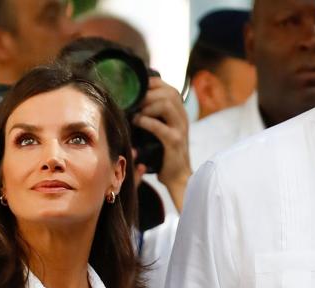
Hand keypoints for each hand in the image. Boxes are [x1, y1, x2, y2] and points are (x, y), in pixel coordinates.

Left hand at [133, 77, 191, 212]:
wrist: (178, 176)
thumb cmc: (164, 153)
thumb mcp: (160, 130)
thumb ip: (152, 115)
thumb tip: (131, 103)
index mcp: (180, 113)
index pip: (170, 88)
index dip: (153, 84)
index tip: (136, 88)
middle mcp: (183, 118)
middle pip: (169, 92)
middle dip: (148, 94)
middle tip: (133, 102)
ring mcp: (180, 129)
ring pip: (167, 104)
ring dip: (147, 105)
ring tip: (135, 113)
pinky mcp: (174, 142)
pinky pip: (160, 126)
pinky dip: (146, 121)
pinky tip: (137, 122)